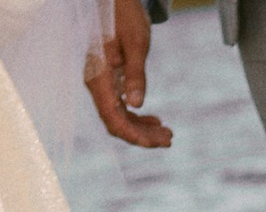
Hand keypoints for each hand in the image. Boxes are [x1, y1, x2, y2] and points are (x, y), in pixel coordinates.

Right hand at [86, 0, 171, 145]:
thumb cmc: (124, 15)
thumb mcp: (136, 43)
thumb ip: (135, 74)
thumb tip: (136, 105)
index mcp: (99, 77)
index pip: (113, 119)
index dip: (135, 136)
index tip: (158, 142)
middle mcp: (96, 84)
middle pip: (117, 123)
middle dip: (143, 136)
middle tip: (170, 139)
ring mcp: (101, 83)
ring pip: (119, 117)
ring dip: (142, 128)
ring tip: (166, 133)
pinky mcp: (108, 80)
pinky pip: (120, 106)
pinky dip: (137, 116)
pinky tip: (154, 120)